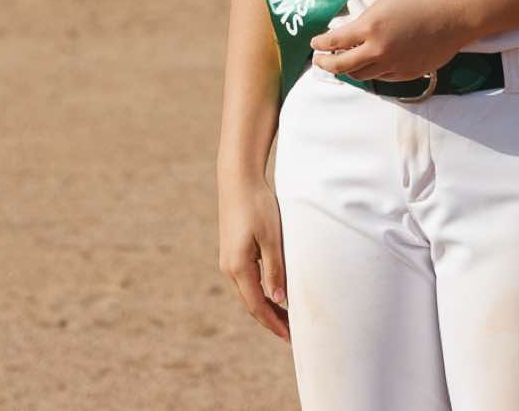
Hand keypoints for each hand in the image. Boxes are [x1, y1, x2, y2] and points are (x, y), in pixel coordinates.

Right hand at [217, 175, 288, 339]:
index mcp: (238, 267)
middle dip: (270, 320)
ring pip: (247, 293)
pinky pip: (245, 281)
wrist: (238, 180)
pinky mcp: (231, 252)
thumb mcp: (272, 239)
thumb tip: (279, 301)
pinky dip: (259, 293)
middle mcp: (228, 267)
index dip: (273, 323)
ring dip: (264, 307)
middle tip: (291, 333)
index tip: (289, 337)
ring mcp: (227, 260)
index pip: (257, 305)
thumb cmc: (257, 206)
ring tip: (285, 317)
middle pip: (250, 304)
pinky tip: (273, 294)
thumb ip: (276, 271)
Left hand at [308, 0, 472, 82]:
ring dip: (348, 70)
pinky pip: (382, 77)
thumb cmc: (420, 2)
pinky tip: (368, 64)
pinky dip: (370, 71)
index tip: (315, 44)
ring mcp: (393, 65)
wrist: (453, 16)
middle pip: (342, 66)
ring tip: (342, 63)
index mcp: (371, 27)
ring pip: (361, 75)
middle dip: (326, 64)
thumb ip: (364, 22)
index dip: (321, 44)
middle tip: (320, 60)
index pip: (335, 41)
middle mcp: (379, 50)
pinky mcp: (406, 74)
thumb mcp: (384, 4)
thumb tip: (348, 35)